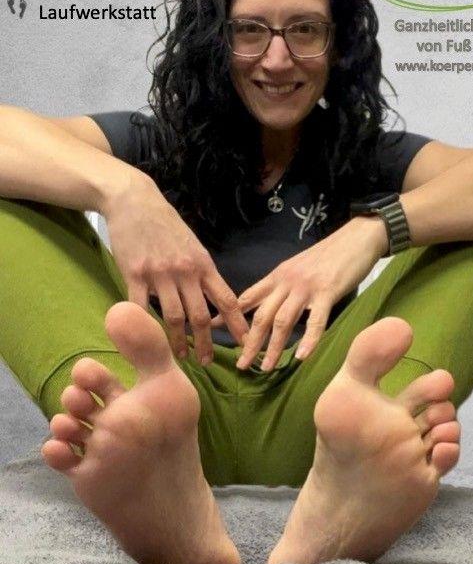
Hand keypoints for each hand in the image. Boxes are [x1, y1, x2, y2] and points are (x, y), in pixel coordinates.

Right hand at [103, 172, 249, 363]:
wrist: (135, 201)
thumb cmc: (166, 224)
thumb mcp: (192, 244)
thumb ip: (201, 270)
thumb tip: (213, 296)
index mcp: (203, 264)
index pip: (227, 299)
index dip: (238, 323)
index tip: (247, 341)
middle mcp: (185, 271)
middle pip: (200, 315)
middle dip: (206, 343)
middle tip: (208, 362)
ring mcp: (159, 274)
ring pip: (173, 317)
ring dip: (178, 342)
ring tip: (180, 357)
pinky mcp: (134, 274)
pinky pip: (140, 307)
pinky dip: (144, 325)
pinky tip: (147, 338)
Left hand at [211, 217, 388, 370]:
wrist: (356, 237)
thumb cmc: (330, 254)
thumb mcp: (299, 267)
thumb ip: (284, 285)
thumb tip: (273, 305)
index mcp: (277, 275)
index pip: (247, 297)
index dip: (230, 315)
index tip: (213, 330)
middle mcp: (287, 282)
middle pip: (262, 315)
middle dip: (249, 342)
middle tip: (240, 364)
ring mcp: (306, 287)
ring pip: (283, 321)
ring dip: (273, 347)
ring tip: (265, 368)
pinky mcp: (328, 292)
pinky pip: (316, 320)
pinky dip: (308, 340)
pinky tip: (301, 357)